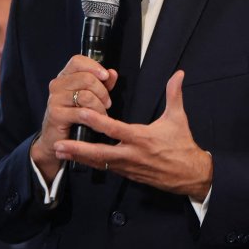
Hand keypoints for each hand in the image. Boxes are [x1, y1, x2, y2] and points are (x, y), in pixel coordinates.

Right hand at [30, 55, 116, 181]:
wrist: (56, 141)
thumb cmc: (75, 118)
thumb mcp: (91, 98)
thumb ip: (102, 84)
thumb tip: (112, 73)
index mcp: (64, 77)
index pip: (77, 61)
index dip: (94, 66)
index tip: (105, 76)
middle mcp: (57, 85)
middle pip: (86, 78)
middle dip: (102, 92)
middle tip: (107, 104)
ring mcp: (54, 99)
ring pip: (86, 95)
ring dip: (100, 106)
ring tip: (102, 114)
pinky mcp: (56, 114)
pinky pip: (81, 112)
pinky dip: (94, 117)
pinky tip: (96, 123)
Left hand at [53, 70, 212, 200]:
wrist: (190, 175)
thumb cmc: (182, 146)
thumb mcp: (178, 119)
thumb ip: (174, 94)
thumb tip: (178, 73)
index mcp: (142, 138)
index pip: (115, 129)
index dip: (97, 121)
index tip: (81, 113)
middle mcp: (131, 154)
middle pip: (100, 152)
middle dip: (78, 148)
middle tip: (58, 143)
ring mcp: (128, 166)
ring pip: (99, 162)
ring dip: (79, 156)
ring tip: (59, 150)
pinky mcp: (127, 174)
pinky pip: (105, 167)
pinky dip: (90, 162)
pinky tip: (75, 158)